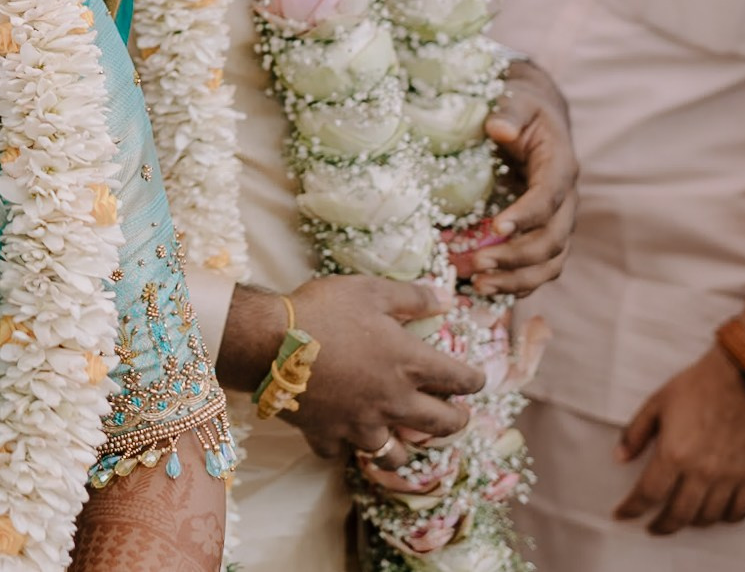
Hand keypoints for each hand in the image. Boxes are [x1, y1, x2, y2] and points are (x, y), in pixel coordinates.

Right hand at [243, 277, 485, 462]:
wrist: (268, 341)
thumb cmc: (322, 310)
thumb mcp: (370, 290)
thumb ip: (412, 297)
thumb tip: (447, 299)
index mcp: (410, 364)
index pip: (461, 380)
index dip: (475, 380)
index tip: (476, 380)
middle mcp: (393, 401)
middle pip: (442, 425)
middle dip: (456, 422)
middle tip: (455, 417)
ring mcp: (360, 423)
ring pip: (395, 453)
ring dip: (403, 447)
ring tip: (401, 438)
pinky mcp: (327, 434)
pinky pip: (340, 453)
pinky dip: (343, 446)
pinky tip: (341, 435)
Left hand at [465, 60, 579, 296]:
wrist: (535, 119)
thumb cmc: (522, 109)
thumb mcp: (516, 100)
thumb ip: (509, 112)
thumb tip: (500, 129)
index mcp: (561, 166)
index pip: (549, 196)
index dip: (527, 214)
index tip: (497, 226)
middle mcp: (565, 200)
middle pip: (552, 239)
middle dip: (516, 257)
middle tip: (475, 263)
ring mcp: (557, 222)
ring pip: (549, 262)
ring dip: (516, 279)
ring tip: (478, 285)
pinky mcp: (544, 234)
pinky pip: (539, 267)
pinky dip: (517, 283)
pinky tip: (487, 290)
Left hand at [613, 346, 744, 532]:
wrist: (739, 378)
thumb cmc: (695, 387)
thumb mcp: (655, 404)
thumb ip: (635, 434)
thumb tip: (619, 458)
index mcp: (674, 453)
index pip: (648, 494)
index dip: (632, 509)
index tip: (622, 515)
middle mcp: (702, 471)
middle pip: (678, 514)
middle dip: (661, 526)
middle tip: (651, 528)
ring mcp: (730, 476)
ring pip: (708, 517)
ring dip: (691, 522)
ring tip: (681, 517)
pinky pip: (740, 511)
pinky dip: (726, 518)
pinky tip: (715, 514)